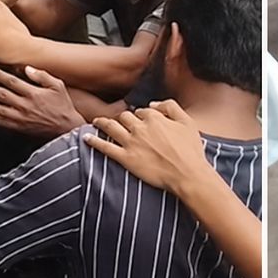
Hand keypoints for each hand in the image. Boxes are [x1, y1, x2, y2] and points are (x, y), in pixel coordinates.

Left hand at [0, 67, 84, 137]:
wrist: (67, 127)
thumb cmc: (63, 106)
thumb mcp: (58, 86)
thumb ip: (42, 76)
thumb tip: (28, 68)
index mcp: (33, 93)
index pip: (13, 82)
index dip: (0, 75)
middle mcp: (25, 105)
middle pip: (2, 95)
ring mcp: (22, 117)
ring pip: (0, 110)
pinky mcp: (21, 127)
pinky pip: (4, 123)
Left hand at [85, 101, 213, 197]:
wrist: (187, 174)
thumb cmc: (191, 150)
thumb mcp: (187, 122)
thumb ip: (171, 107)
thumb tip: (154, 103)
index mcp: (154, 117)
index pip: (142, 111)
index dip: (141, 116)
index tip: (141, 121)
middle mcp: (140, 127)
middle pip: (125, 117)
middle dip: (123, 118)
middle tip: (120, 123)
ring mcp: (131, 143)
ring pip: (111, 127)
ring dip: (102, 123)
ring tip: (96, 122)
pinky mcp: (125, 158)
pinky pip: (105, 147)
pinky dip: (93, 141)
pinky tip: (85, 138)